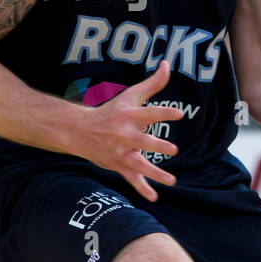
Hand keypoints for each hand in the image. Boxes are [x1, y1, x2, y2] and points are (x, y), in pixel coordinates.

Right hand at [80, 58, 183, 201]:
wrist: (80, 131)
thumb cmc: (111, 111)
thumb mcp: (130, 96)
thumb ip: (152, 83)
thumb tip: (167, 64)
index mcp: (129, 116)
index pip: (148, 113)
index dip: (163, 113)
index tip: (180, 114)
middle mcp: (124, 135)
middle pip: (143, 141)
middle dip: (157, 146)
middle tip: (173, 150)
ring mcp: (121, 152)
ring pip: (139, 164)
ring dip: (155, 173)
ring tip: (172, 180)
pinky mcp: (118, 165)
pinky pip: (131, 179)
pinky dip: (142, 188)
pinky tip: (154, 197)